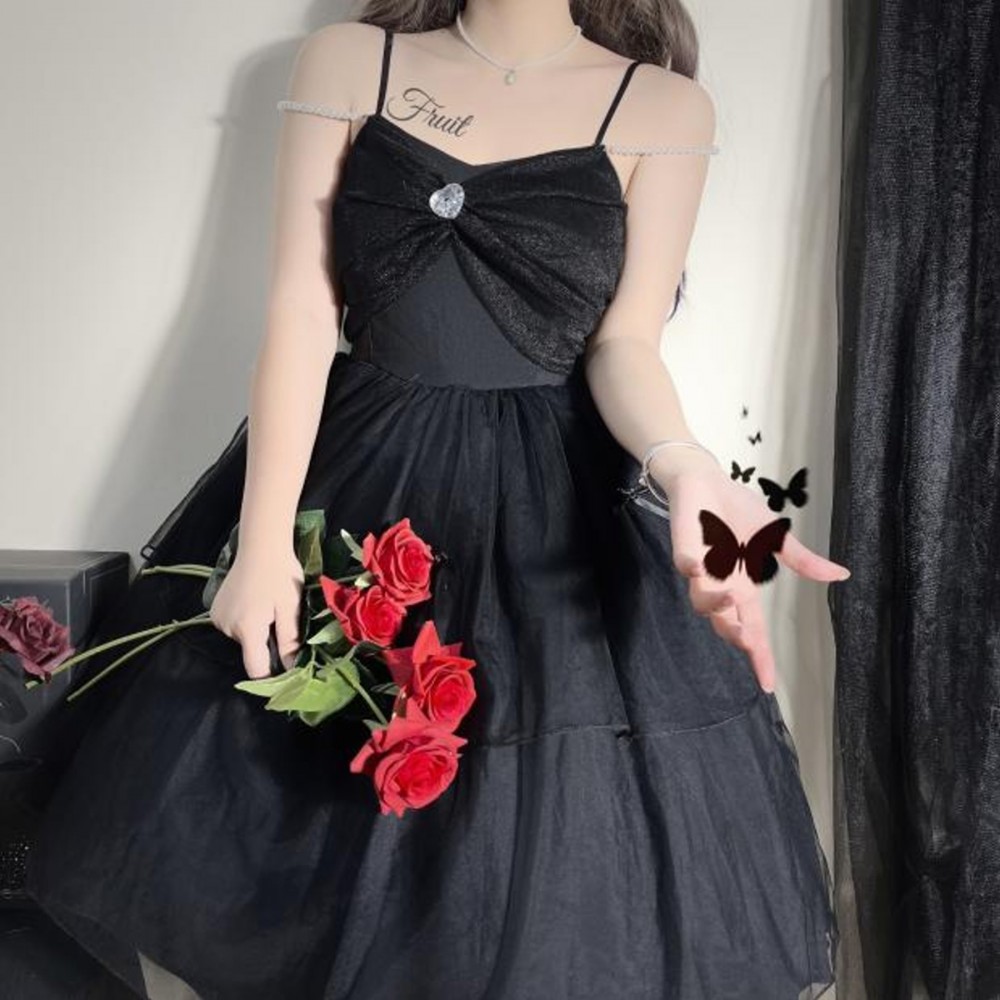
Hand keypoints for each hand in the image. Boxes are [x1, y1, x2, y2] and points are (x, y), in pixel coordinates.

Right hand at [207, 546, 304, 678]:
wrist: (261, 546)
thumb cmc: (280, 574)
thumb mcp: (290, 608)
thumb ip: (288, 640)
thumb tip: (291, 669)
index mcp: (247, 628)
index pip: (256, 669)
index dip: (272, 678)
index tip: (286, 678)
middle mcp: (227, 627)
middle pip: (251, 652)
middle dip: (268, 645)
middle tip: (281, 621)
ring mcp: (217, 618)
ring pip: (243, 640)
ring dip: (257, 632)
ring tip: (268, 608)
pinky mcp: (215, 610)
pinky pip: (234, 628)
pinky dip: (246, 623)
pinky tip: (255, 604)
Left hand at [653, 451, 850, 692]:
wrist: (704, 482)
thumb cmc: (735, 511)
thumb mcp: (776, 537)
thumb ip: (803, 561)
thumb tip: (842, 575)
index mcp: (743, 588)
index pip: (753, 631)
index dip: (760, 657)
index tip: (769, 685)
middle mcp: (720, 585)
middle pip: (725, 624)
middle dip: (735, 635)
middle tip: (748, 640)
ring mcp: (700, 568)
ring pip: (700, 601)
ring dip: (715, 602)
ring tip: (733, 594)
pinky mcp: (684, 546)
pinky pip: (683, 563)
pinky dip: (690, 566)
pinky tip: (697, 567)